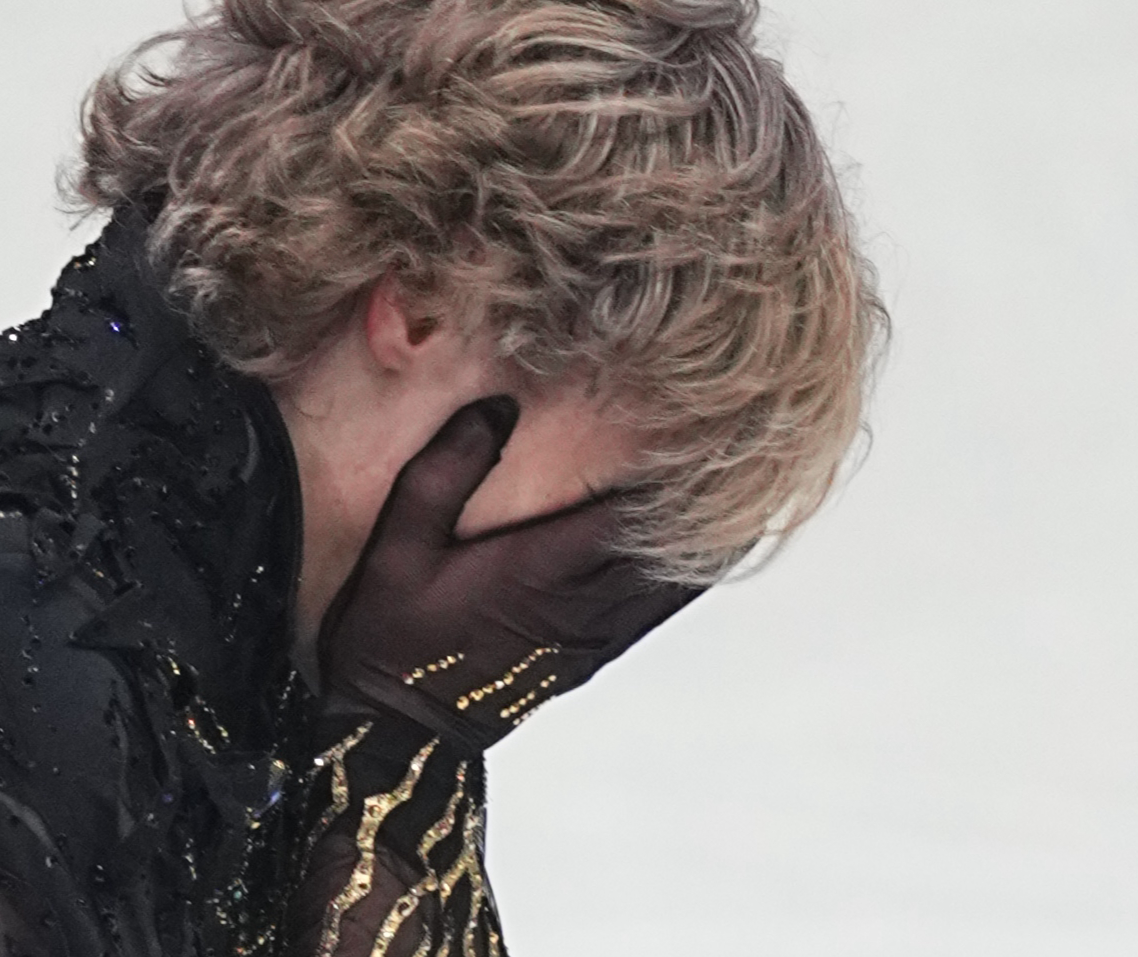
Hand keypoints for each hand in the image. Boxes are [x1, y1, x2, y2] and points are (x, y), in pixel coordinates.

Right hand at [316, 396, 704, 753]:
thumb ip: (447, 470)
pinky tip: (703, 552)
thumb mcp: (400, 545)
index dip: (672, 470)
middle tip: (739, 444)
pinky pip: (656, 608)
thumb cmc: (393, 638)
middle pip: (669, 545)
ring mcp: (592, 635)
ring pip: (672, 582)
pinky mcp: (590, 655)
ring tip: (743, 489)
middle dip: (704, 496)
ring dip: (706, 537)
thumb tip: (499, 406)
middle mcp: (581, 603)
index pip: (630, 512)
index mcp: (540, 569)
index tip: (700, 423)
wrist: (401, 731)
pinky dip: (685, 575)